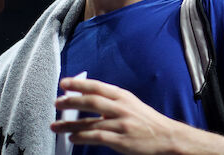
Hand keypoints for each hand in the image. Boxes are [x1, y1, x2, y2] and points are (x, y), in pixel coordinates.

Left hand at [51, 78, 182, 154]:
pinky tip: (73, 138)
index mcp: (123, 96)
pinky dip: (82, 137)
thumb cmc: (147, 121)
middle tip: (57, 102)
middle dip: (71, 101)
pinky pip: (97, 137)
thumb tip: (88, 98)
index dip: (79, 83)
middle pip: (91, 101)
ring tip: (56, 126)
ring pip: (90, 122)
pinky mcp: (121, 140)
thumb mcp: (131, 104)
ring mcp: (121, 124)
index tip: (64, 83)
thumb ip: (112, 100)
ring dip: (70, 125)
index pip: (97, 86)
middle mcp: (121, 108)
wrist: (167, 136)